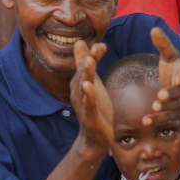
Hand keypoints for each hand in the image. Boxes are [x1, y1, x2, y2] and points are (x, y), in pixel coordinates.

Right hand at [71, 40, 112, 154]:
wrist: (95, 137)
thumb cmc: (95, 108)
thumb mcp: (93, 83)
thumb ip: (87, 64)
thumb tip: (80, 42)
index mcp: (80, 82)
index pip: (85, 64)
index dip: (92, 54)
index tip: (101, 44)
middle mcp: (79, 91)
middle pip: (83, 73)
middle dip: (89, 59)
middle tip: (95, 47)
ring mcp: (83, 103)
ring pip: (84, 86)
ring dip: (86, 73)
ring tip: (89, 61)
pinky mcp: (90, 115)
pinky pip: (88, 103)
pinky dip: (88, 94)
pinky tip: (88, 85)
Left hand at [143, 27, 179, 127]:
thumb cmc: (176, 72)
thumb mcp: (171, 57)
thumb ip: (163, 45)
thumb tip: (154, 29)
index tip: (177, 79)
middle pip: (179, 92)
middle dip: (172, 93)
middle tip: (161, 95)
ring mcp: (179, 102)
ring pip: (173, 106)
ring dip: (164, 107)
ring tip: (154, 106)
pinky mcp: (173, 113)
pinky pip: (165, 118)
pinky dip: (156, 119)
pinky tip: (145, 120)